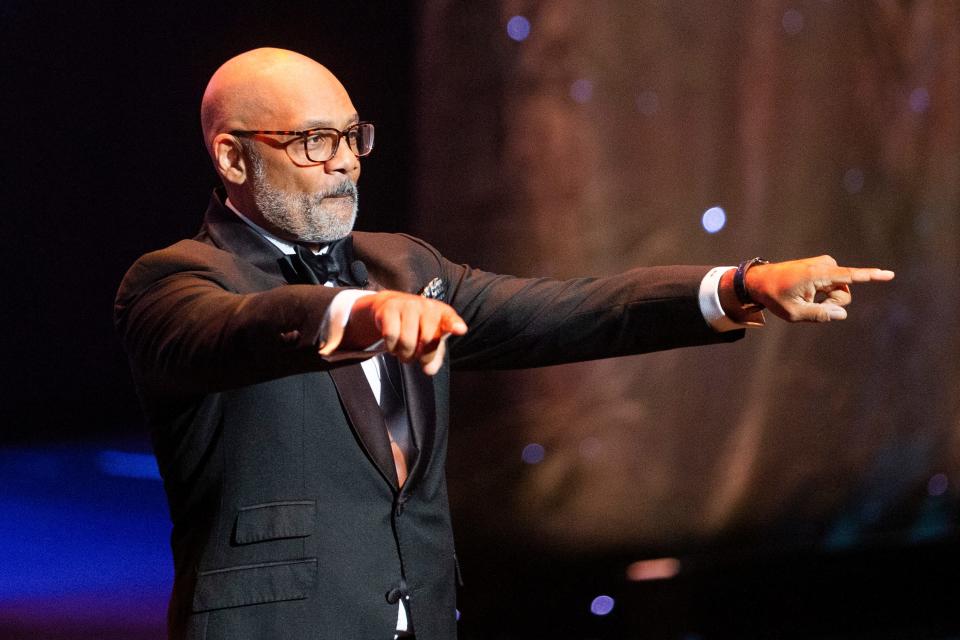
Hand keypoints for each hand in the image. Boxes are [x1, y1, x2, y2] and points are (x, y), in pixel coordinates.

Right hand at [345, 291, 467, 374]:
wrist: (392, 306)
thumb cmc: (417, 325)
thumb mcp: (431, 340)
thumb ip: (434, 357)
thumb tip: (429, 369)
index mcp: (443, 314)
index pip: (450, 319)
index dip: (454, 325)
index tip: (460, 330)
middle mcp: (427, 307)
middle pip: (427, 340)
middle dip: (420, 355)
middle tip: (415, 355)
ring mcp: (408, 305)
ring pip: (407, 341)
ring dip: (404, 354)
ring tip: (404, 350)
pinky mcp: (390, 308)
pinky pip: (391, 336)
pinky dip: (391, 346)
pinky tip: (393, 343)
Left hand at [721, 255, 894, 322]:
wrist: (760, 280)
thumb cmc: (774, 296)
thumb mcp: (793, 313)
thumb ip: (819, 315)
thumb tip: (841, 314)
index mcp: (818, 274)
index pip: (850, 276)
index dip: (871, 277)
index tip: (890, 275)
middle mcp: (824, 266)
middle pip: (844, 294)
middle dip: (832, 304)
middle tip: (808, 305)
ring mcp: (824, 265)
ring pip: (839, 291)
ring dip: (827, 300)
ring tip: (805, 299)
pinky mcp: (822, 268)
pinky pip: (833, 286)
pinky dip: (823, 294)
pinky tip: (807, 294)